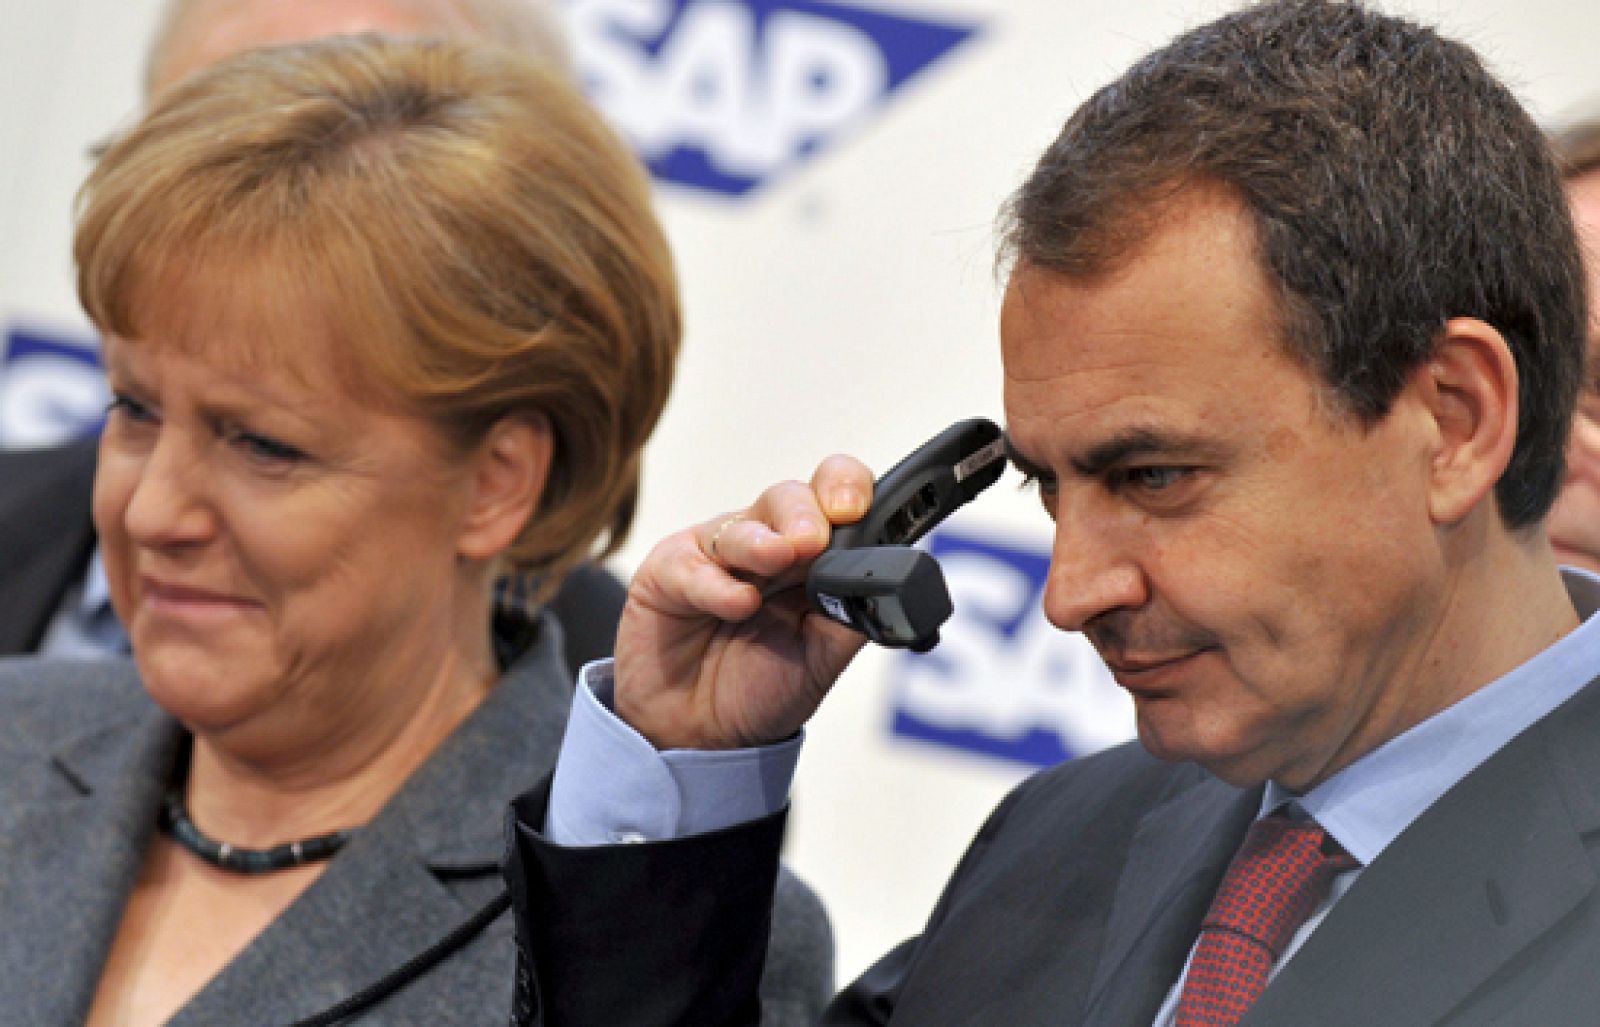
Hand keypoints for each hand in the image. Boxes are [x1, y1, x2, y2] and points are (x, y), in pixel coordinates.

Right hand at [614, 455, 874, 749]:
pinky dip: (717, 584)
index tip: (856, 512)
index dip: (848, 490)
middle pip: (789, 496)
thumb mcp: (823, 658)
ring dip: (762, 541)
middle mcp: (767, 542)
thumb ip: (853, 614)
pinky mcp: (669, 570)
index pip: (836, 495)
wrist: (703, 735)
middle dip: (806, 513)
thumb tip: (887, 580)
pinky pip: (692, 564)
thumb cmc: (762, 687)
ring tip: (779, 558)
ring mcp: (717, 552)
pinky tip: (738, 604)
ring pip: (743, 524)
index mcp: (813, 555)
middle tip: (813, 542)